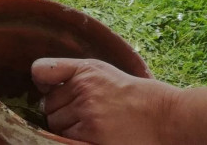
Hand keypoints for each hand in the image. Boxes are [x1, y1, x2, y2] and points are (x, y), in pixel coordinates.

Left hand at [32, 57, 178, 144]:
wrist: (165, 117)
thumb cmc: (133, 96)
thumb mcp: (103, 72)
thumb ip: (73, 74)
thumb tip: (42, 87)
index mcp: (85, 69)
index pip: (41, 71)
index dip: (41, 82)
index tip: (47, 89)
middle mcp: (84, 87)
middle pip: (48, 106)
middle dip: (60, 113)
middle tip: (84, 117)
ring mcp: (88, 111)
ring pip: (55, 124)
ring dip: (66, 130)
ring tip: (91, 128)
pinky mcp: (92, 134)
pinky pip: (66, 139)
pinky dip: (73, 141)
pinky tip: (90, 137)